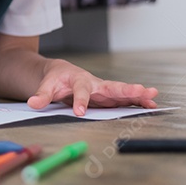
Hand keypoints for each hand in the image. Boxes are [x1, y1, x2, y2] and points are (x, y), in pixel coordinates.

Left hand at [26, 59, 158, 115]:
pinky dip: (138, 101)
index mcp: (79, 80)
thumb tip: (32, 103)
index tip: (79, 112)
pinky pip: (125, 99)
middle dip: (125, 89)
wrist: (62, 72)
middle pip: (111, 86)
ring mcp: (104, 90)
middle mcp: (95, 84)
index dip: (80, 101)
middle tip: (141, 90)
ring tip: (153, 96)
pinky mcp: (109, 97)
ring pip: (122, 92)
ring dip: (138, 94)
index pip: (80, 91)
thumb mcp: (47, 86)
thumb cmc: (56, 79)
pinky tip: (152, 105)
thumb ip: (41, 95)